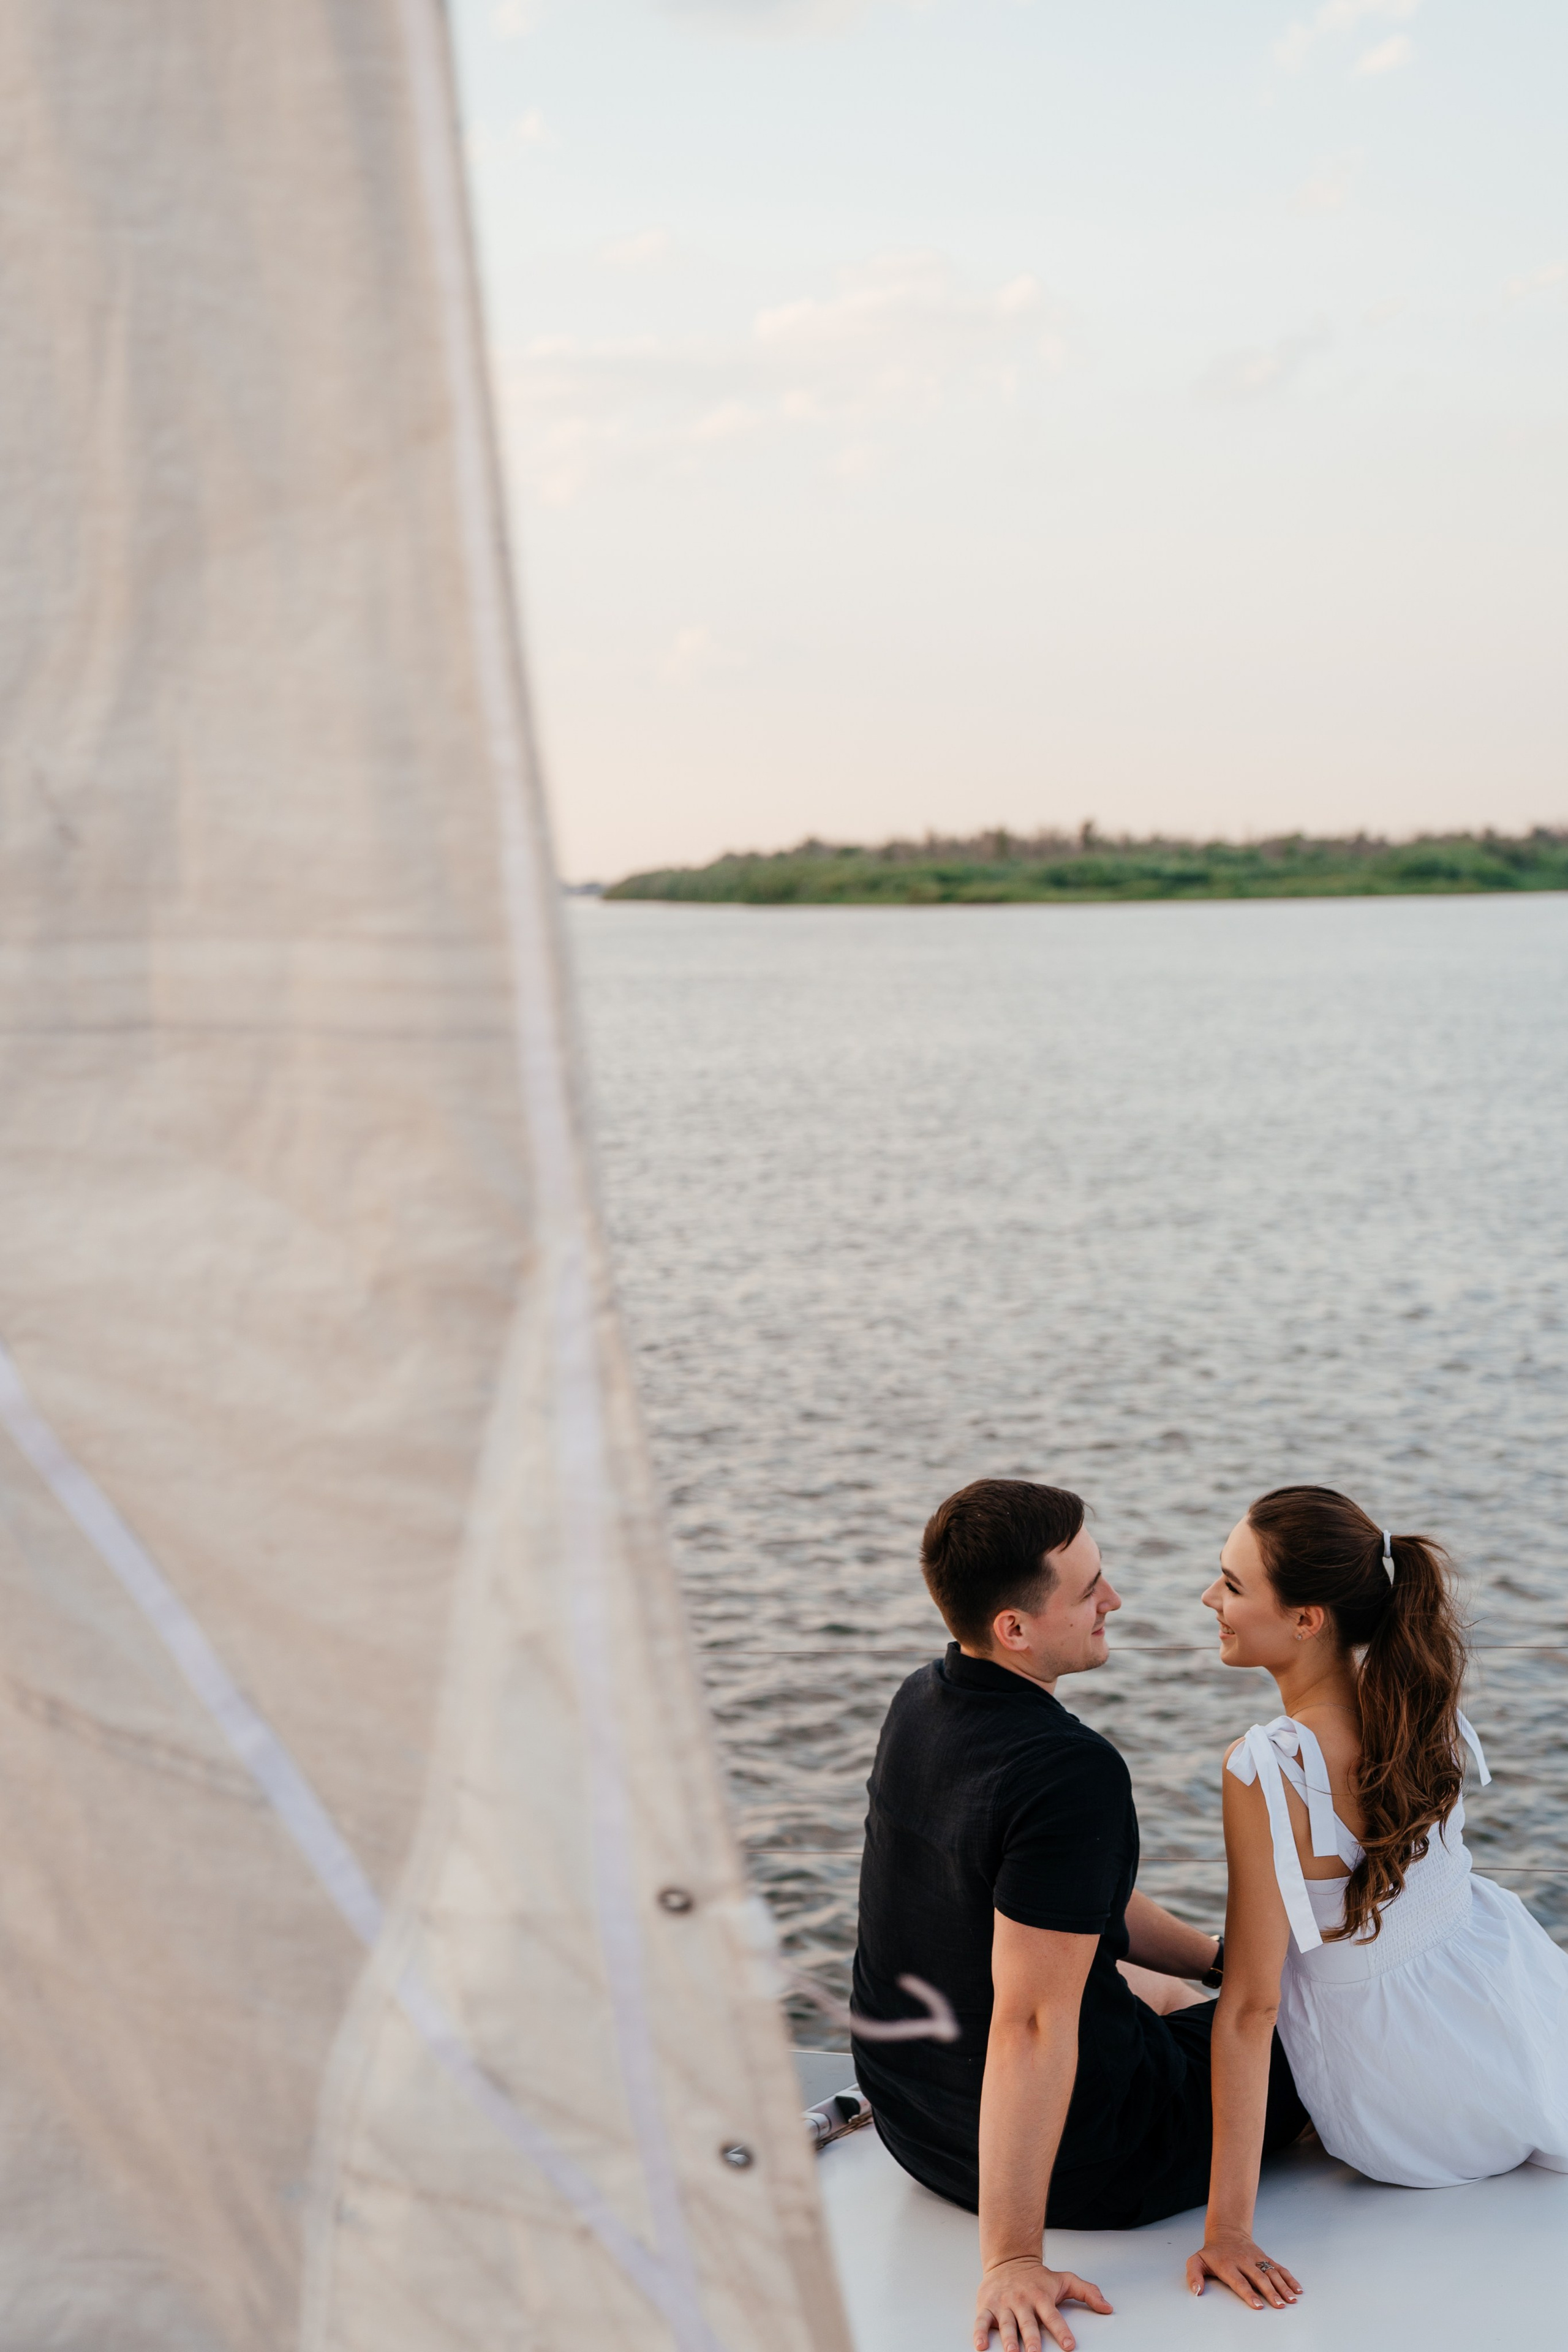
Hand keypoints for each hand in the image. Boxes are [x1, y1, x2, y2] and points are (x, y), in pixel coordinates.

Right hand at [974, 2256, 1111, 2351]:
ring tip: (1011, 2351)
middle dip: (1032, 2339)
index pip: (1054, 2317)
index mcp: (1041, 2297)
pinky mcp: (986, 2305)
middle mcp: (1022, 2301)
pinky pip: (981, 2321)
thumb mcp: (1064, 2280)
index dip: (1062, 2331)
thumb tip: (1108, 2308)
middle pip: (1028, 2323)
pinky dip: (979, 2333)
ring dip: (1008, 2338)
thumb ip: (1088, 2292)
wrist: (1009, 2258)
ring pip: (1006, 2323)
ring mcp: (1003, 2304)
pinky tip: (981, 2345)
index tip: (1070, 2345)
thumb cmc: (1038, 2276)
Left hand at [1186, 2232, 1301, 2308]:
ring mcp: (1256, 2259)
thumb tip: (1196, 2291)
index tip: (1257, 2305)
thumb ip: (1194, 2276)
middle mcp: (1244, 2262)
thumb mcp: (1197, 2261)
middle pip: (1259, 2278)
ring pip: (1271, 2273)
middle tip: (1279, 2305)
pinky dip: (1289, 2279)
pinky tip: (1297, 2290)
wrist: (1226, 2232)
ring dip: (1283, 2287)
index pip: (1239, 2281)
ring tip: (1291, 2300)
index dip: (1248, 2293)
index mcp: (1228, 2265)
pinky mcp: (1265, 2258)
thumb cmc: (1212, 2253)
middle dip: (1270, 2292)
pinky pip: (1279, 2268)